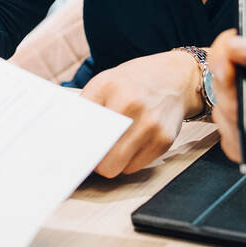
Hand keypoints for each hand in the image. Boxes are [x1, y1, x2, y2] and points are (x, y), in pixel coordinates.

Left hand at [79, 51, 203, 176]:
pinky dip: (129, 161)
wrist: (177, 78)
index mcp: (109, 86)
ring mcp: (151, 125)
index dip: (74, 144)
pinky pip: (135, 167)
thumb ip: (87, 107)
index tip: (69, 152)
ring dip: (111, 162)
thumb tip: (67, 139)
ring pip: (116, 168)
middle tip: (92, 153)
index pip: (81, 128)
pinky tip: (133, 143)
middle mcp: (132, 105)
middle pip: (100, 158)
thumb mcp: (105, 82)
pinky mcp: (164, 141)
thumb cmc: (135, 82)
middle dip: (93, 160)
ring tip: (114, 145)